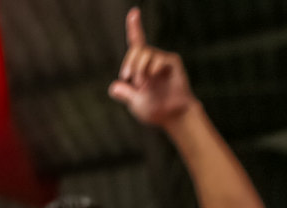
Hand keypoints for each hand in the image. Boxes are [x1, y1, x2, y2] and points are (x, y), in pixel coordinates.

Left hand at [108, 8, 198, 127]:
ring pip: (145, 53)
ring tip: (143, 85)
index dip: (134, 27)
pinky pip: (158, 59)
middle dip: (129, 63)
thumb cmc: (155, 109)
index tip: (134, 12)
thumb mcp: (134, 103)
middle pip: (136, 48)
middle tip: (131, 80)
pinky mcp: (173, 62)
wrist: (173, 115)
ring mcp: (162, 59)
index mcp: (141, 65)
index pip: (136, 43)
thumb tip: (114, 87)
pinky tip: (154, 80)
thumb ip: (124, 94)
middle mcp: (152, 59)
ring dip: (140, 69)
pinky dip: (152, 70)